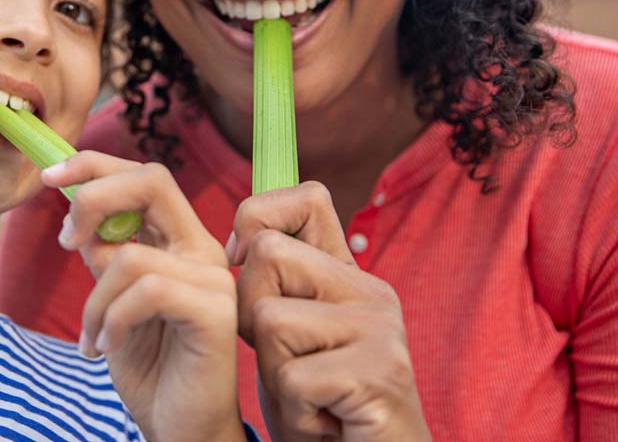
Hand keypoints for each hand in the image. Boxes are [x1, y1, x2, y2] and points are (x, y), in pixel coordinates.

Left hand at [42, 152, 245, 441]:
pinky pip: (148, 290)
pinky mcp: (215, 312)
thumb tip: (80, 220)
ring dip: (94, 300)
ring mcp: (215, 279)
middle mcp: (203, 250)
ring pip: (132, 255)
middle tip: (65, 241)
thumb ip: (105, 259)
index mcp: (181, 240)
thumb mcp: (112, 303)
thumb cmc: (151, 369)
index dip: (96, 165)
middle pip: (153, 181)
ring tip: (91, 339)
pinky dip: (113, 318)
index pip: (145, 176)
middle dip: (95, 197)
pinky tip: (108, 348)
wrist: (180, 428)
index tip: (49, 176)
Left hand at [230, 182, 430, 441]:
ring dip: (274, 372)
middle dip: (252, 314)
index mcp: (349, 276)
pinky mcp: (377, 373)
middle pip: (269, 254)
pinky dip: (295, 410)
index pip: (307, 198)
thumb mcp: (293, 337)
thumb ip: (276, 287)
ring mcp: (378, 330)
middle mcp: (369, 292)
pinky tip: (324, 420)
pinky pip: (292, 377)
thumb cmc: (323, 408)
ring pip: (270, 318)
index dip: (258, 218)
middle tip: (287, 361)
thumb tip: (238, 240)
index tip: (240, 260)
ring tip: (309, 396)